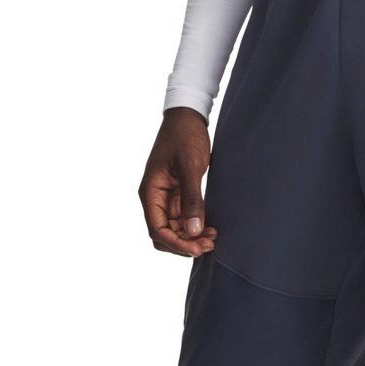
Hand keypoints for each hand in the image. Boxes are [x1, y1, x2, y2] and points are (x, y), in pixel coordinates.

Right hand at [138, 106, 217, 256]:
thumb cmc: (185, 136)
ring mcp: (167, 198)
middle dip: (184, 244)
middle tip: (209, 245)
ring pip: (175, 230)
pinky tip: (211, 229)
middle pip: (164, 234)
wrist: (188, 117)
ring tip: (214, 239)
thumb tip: (193, 231)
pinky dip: (195, 228)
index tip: (197, 248)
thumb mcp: (190, 167)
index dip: (176, 244)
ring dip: (192, 238)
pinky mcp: (178, 195)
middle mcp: (155, 198)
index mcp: (150, 192)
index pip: (157, 229)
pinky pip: (184, 220)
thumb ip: (192, 199)